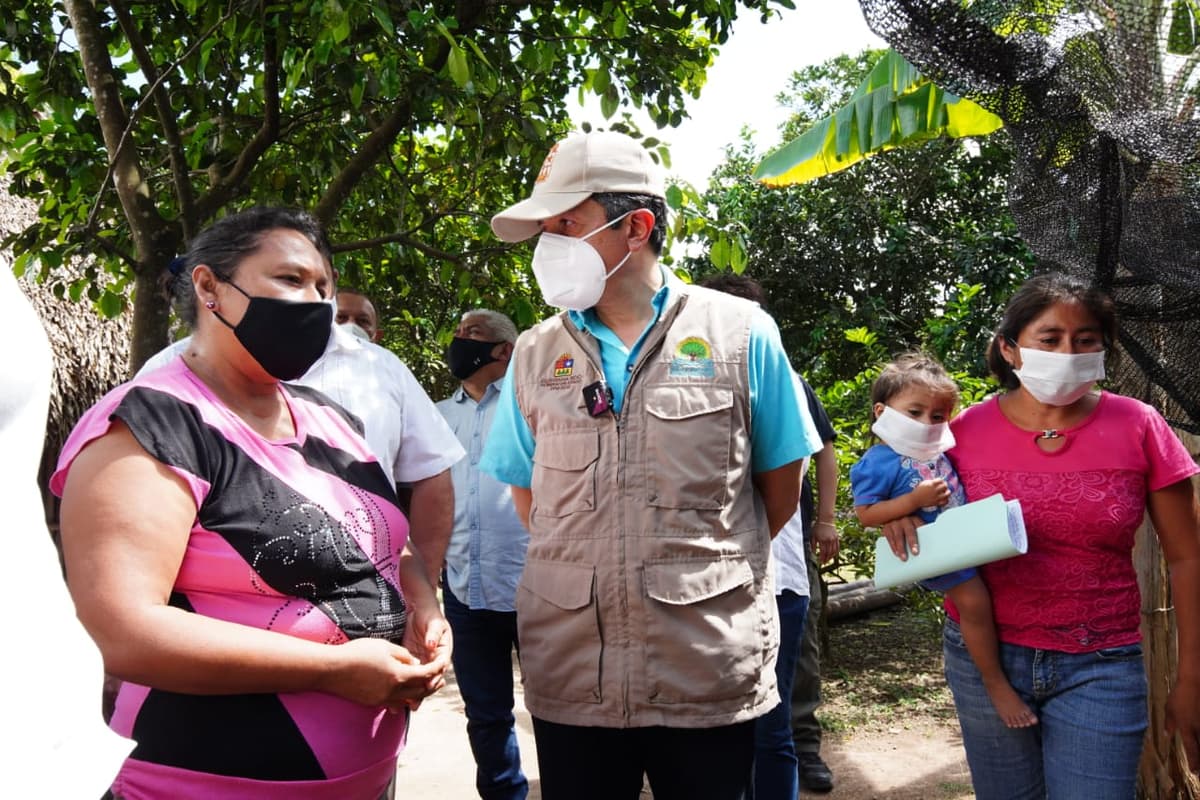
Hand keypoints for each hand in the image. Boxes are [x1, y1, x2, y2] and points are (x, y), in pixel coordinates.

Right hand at [318, 637, 444, 709]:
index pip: (425, 674)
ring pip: (408, 700)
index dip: (436, 669)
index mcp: (399, 675)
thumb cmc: (358, 652)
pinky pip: (394, 703)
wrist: (332, 669)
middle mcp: (393, 691)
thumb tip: (415, 663)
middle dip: (432, 685)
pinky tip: (404, 694)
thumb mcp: (385, 647)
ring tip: (425, 687)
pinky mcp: (373, 703)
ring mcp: (382, 699)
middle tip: (440, 680)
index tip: (443, 664)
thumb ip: (404, 655)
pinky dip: (403, 699)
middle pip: (420, 692)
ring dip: (418, 694)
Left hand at [402, 602, 452, 693]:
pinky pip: (409, 675)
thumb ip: (433, 634)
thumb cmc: (430, 615)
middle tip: (415, 702)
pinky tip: (397, 695)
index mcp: (443, 652)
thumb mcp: (434, 623)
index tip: (429, 684)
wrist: (419, 609)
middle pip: (430, 678)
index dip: (435, 677)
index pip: (440, 667)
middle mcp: (434, 660)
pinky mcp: (411, 660)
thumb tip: (432, 645)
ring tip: (407, 705)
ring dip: (414, 693)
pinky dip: (405, 685)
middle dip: (423, 692)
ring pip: (419, 681)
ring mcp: (423, 661)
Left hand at [811, 521, 839, 564]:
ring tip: (828, 560)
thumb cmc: (817, 527)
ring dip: (831, 557)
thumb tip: (813, 553)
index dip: (822, 558)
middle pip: (829, 553)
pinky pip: (837, 547)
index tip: (820, 562)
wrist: (826, 520)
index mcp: (822, 540)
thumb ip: (813, 545)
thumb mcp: (813, 535)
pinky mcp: (837, 538)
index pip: (823, 552)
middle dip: (826, 559)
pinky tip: (833, 555)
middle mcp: (829, 540)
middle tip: (824, 563)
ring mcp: (834, 539)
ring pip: (834, 551)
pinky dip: (835, 552)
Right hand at [881, 515, 924, 560]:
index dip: (923, 535)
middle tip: (915, 553)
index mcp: (914, 518)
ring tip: (904, 558)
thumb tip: (930, 548)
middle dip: (912, 542)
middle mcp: (904, 519)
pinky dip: (893, 546)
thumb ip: (921, 534)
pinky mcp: (886, 528)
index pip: (919, 526)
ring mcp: (894, 523)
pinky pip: (889, 537)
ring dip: (901, 547)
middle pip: (909, 530)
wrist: (893, 519)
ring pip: (898, 535)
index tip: (924, 545)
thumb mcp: (915, 527)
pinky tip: (896, 553)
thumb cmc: (908, 527)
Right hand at [913, 478, 950, 508]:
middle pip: (945, 486)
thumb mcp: (923, 483)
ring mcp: (936, 497)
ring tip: (946, 492)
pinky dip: (946, 500)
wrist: (915, 499)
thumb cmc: (918, 490)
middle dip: (945, 485)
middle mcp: (935, 490)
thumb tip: (938, 481)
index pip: (940, 480)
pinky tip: (945, 499)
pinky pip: (945, 502)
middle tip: (944, 486)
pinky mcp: (936, 503)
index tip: (941, 481)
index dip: (941, 480)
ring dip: (947, 492)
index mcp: (931, 484)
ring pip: (947, 494)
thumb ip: (931, 481)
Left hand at [1166, 677, 1199, 771]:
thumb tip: (1166, 734)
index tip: (1195, 772)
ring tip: (1199, 758)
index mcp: (1187, 729)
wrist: (1194, 683)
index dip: (1194, 762)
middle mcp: (1199, 729)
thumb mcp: (1170, 710)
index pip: (1192, 750)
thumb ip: (1169, 724)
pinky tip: (1198, 734)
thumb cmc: (1179, 696)